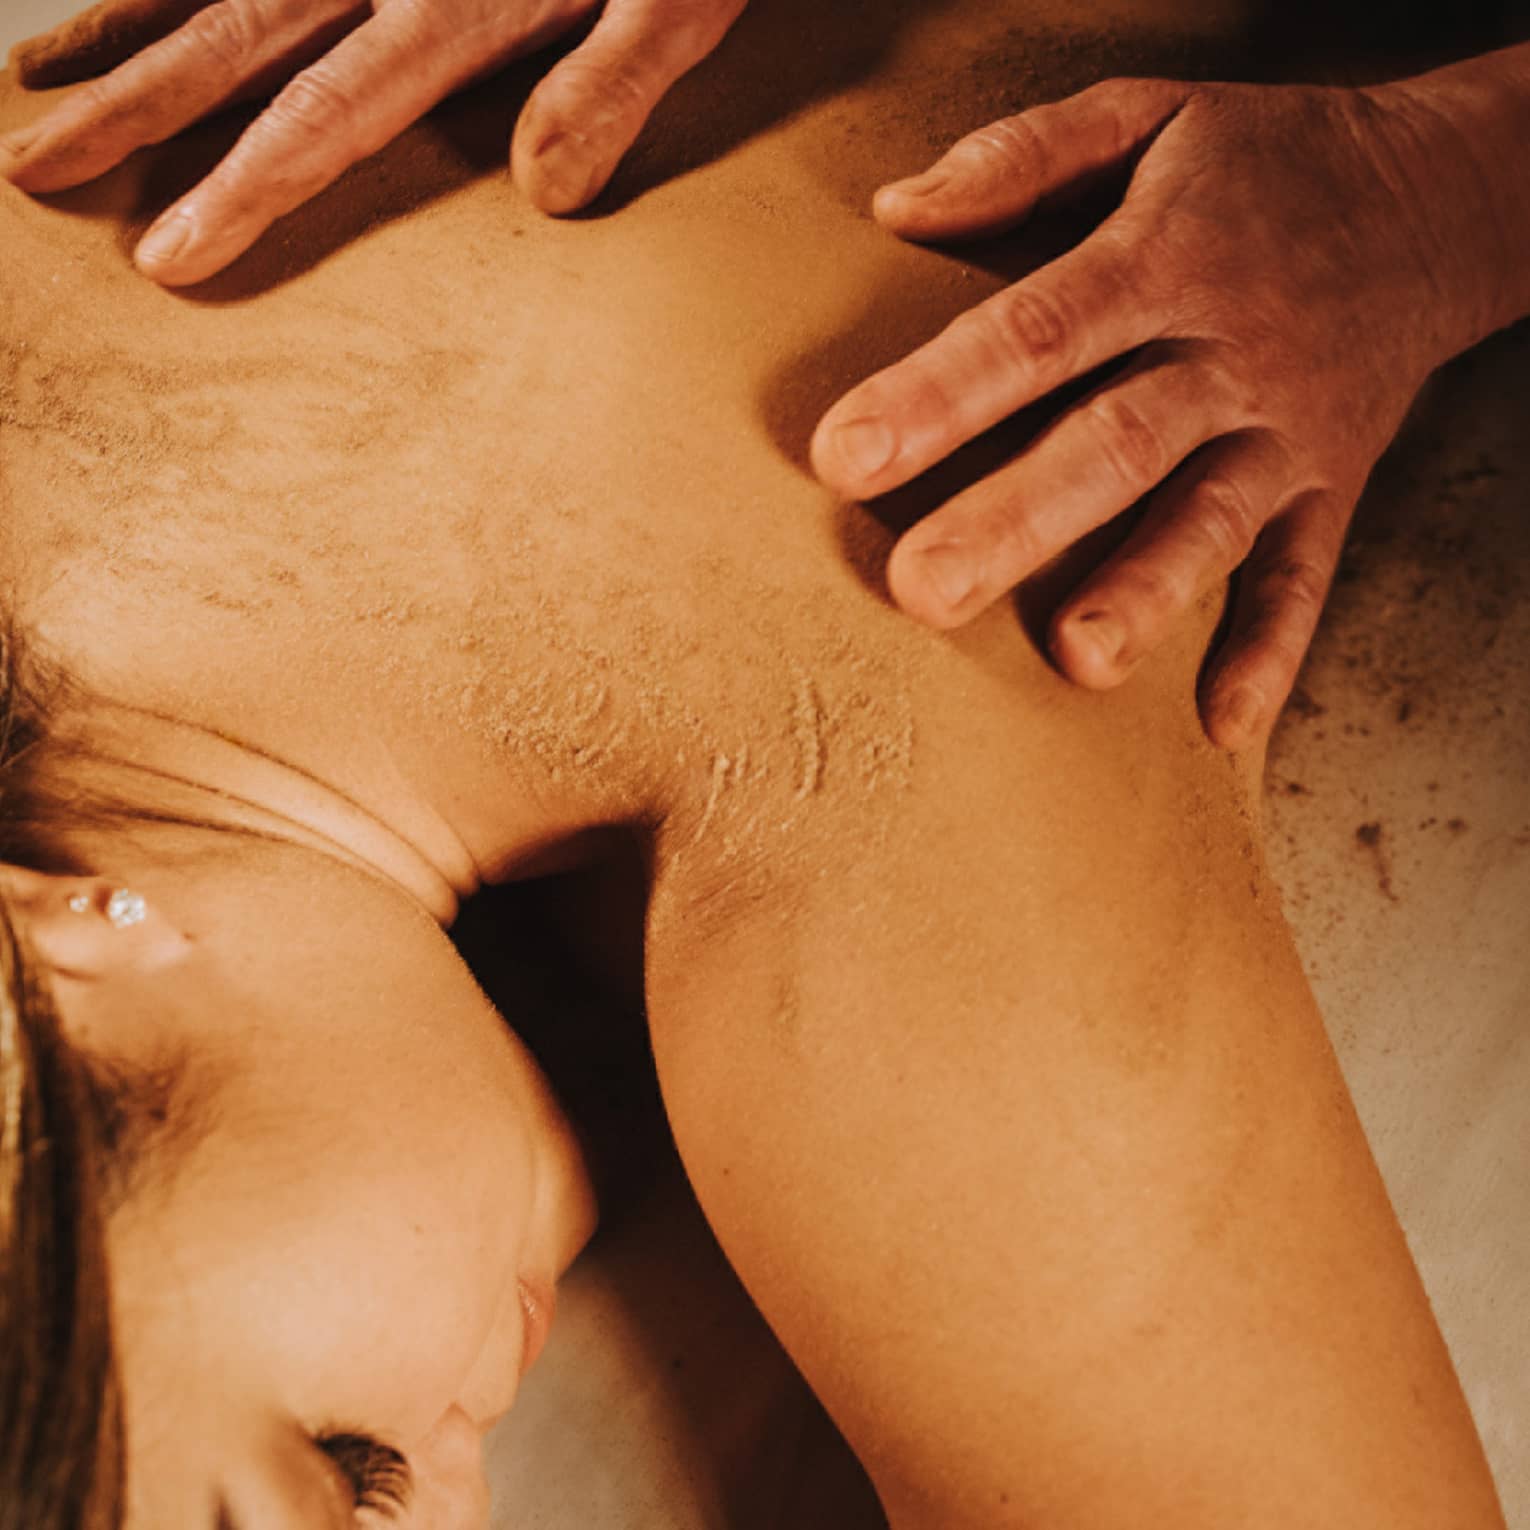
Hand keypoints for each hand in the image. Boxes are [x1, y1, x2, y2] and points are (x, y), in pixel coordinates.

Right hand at [1, 0, 746, 284]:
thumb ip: (612, 84)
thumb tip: (542, 193)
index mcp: (459, 0)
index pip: (331, 115)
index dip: (245, 188)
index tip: (167, 253)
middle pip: (236, 40)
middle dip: (136, 110)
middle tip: (35, 174)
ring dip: (126, 26)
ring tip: (40, 83)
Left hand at [810, 77, 1473, 748]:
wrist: (1437, 199)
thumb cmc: (1262, 163)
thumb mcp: (1149, 113)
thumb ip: (1023, 155)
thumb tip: (895, 208)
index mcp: (1163, 257)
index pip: (1037, 329)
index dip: (942, 393)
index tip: (843, 456)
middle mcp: (1225, 352)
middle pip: (1112, 442)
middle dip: (1015, 518)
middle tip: (920, 590)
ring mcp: (1283, 430)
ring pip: (1208, 519)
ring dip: (1145, 591)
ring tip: (1075, 660)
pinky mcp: (1329, 487)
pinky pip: (1306, 575)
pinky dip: (1273, 652)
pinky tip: (1223, 726)